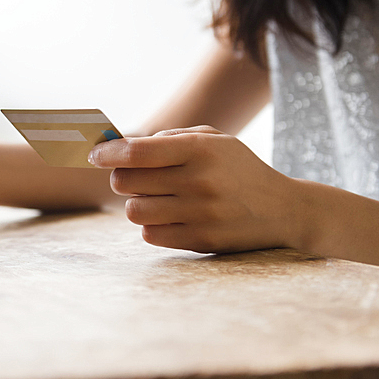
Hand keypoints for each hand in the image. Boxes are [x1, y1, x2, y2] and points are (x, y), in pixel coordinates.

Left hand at [88, 126, 299, 253]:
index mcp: (200, 150)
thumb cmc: (237, 169)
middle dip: (121, 178)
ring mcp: (200, 214)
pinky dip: (152, 226)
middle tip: (133, 177)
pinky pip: (150, 235)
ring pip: (133, 211)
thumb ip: (167, 138)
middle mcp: (199, 181)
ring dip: (136, 204)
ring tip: (155, 198)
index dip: (107, 153)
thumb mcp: (213, 140)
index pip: (136, 152)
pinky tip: (170, 216)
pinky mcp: (201, 240)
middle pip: (125, 182)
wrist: (284, 209)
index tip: (94, 155)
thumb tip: (117, 145)